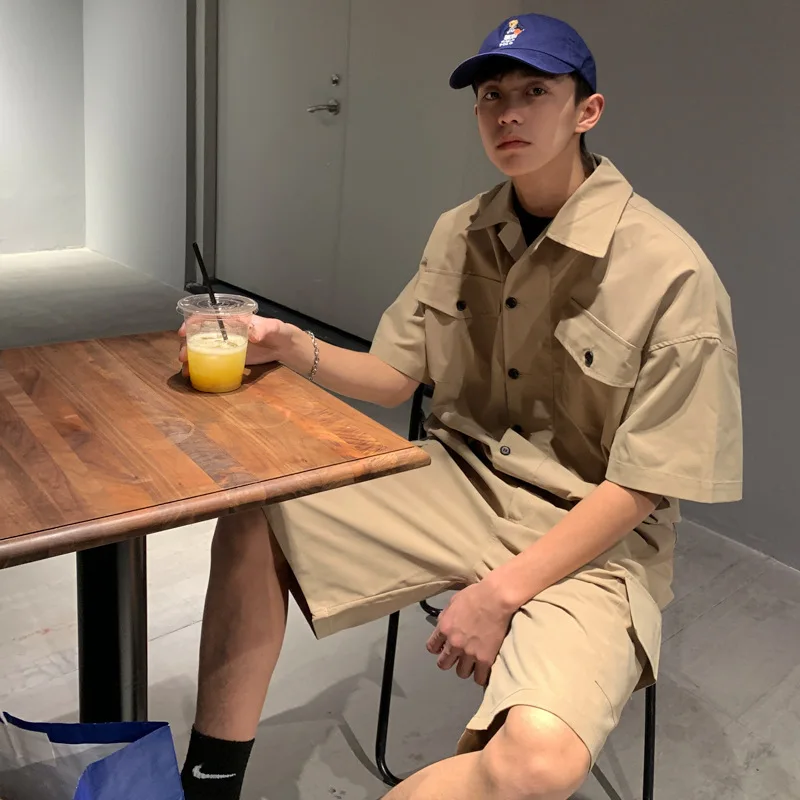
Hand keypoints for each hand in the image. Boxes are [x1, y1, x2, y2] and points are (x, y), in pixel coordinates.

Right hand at [177, 315, 293, 375]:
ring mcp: (225, 346)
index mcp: (230, 320)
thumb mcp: (272, 327)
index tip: (183, 332)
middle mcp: (224, 332)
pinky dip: (201, 368)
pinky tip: (194, 376)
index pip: (206, 318)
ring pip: (202, 350)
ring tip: (186, 370)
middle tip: (183, 357)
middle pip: (199, 336)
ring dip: (190, 358)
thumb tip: (253, 335)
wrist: (284, 346)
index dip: (192, 323)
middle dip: (186, 345)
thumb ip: (264, 329)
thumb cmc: (277, 331)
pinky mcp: (229, 358)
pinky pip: (212, 362)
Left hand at [425, 581, 515, 685]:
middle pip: (443, 664)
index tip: (443, 648)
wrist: (496, 598)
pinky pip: (479, 678)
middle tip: (458, 657)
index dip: (437, 649)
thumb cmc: (476, 594)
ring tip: (473, 662)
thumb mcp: (453, 601)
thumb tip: (442, 623)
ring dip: (466, 668)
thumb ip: (446, 616)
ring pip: (461, 672)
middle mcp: (454, 643)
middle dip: (449, 661)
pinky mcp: (485, 659)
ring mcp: (469, 653)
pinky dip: (481, 675)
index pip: (432, 647)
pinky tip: (483, 670)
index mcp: (444, 628)